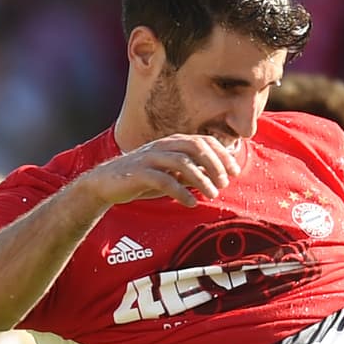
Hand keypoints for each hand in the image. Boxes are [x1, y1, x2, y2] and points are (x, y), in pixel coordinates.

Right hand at [85, 135, 242, 209]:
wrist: (108, 183)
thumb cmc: (145, 178)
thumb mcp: (173, 174)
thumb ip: (194, 172)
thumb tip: (220, 175)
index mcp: (173, 143)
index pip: (203, 141)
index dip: (222, 155)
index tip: (234, 172)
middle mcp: (163, 146)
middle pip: (196, 147)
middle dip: (215, 164)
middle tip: (225, 184)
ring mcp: (150, 158)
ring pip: (182, 162)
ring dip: (201, 179)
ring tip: (212, 195)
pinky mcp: (139, 173)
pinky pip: (163, 180)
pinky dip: (180, 191)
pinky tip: (190, 202)